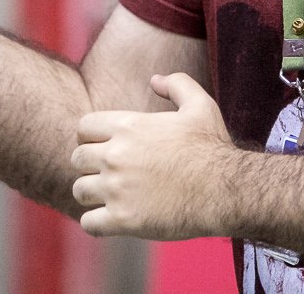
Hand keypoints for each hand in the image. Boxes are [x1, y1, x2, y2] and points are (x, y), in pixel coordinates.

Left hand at [70, 73, 235, 238]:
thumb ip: (176, 84)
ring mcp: (116, 188)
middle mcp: (115, 155)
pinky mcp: (123, 219)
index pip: (83, 128)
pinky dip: (96, 224)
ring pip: (79, 190)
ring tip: (108, 199)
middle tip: (108, 176)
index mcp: (127, 126)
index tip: (104, 149)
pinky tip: (110, 222)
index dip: (90, 138)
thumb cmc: (213, 148)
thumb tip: (155, 79)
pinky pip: (89, 223)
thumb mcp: (200, 105)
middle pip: (77, 159)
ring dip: (91, 195)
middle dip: (89, 167)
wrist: (226, 190)